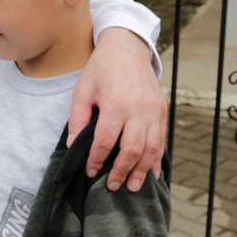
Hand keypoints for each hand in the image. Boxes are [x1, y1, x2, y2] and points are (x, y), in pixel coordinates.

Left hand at [69, 27, 166, 190]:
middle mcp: (138, 110)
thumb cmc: (101, 69)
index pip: (105, 142)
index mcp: (115, 105)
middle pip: (131, 150)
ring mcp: (154, 111)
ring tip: (134, 187)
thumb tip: (73, 145)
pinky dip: (157, 159)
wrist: (127, 48)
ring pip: (151, 149)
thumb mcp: (82, 90)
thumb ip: (77, 119)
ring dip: (142, 171)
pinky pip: (162, 140)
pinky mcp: (163, 111)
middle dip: (121, 172)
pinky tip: (152, 173)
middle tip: (113, 186)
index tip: (91, 172)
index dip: (97, 160)